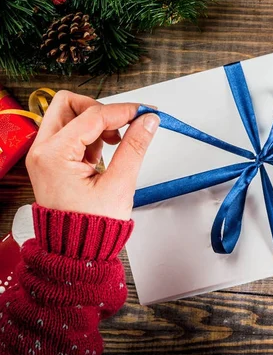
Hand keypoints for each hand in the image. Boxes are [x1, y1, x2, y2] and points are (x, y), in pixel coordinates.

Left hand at [26, 90, 159, 220]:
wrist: (78, 249)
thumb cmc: (91, 225)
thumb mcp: (119, 184)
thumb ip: (135, 147)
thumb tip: (147, 121)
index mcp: (53, 155)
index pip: (92, 116)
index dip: (123, 111)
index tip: (145, 112)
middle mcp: (42, 151)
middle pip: (68, 105)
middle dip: (99, 109)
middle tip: (123, 122)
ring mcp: (45, 154)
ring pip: (69, 116)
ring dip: (95, 122)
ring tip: (115, 143)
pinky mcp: (53, 159)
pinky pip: (71, 132)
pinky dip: (91, 135)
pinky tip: (105, 153)